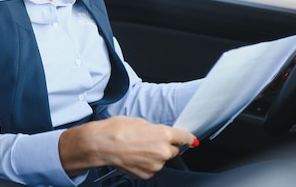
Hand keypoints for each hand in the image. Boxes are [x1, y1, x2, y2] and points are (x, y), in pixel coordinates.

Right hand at [58, 116, 198, 178]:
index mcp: (164, 135)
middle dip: (166, 146)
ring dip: (154, 155)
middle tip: (150, 140)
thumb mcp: (141, 122)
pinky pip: (152, 168)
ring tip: (137, 147)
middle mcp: (163, 151)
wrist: (102, 144)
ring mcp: (156, 165)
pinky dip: (146, 163)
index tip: (192, 141)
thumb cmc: (117, 129)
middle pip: (173, 150)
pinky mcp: (147, 174)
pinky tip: (135, 156)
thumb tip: (161, 134)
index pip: (184, 137)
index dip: (188, 139)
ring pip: (161, 160)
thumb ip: (156, 130)